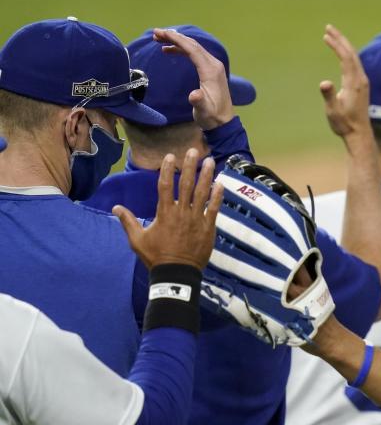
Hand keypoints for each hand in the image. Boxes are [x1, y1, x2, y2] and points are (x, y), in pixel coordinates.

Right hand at [113, 148, 223, 269]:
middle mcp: (181, 212)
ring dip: (206, 175)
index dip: (167, 170)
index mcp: (164, 213)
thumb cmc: (156, 256)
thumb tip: (115, 207)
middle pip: (186, 184)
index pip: (165, 186)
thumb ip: (128, 221)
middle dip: (189, 166)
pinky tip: (220, 183)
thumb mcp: (137, 239)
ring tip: (210, 160)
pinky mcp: (208, 227)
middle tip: (193, 151)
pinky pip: (214, 208)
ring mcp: (196, 219)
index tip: (170, 157)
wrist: (176, 273)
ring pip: (202, 193)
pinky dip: (217, 196)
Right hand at [153, 28, 234, 129]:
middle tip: (155, 33)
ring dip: (176, 42)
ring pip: (193, 48)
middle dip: (174, 37)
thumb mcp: (203, 111)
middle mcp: (213, 65)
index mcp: (211, 70)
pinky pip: (195, 55)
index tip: (160, 33)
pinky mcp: (210, 71)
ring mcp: (213, 67)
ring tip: (159, 40)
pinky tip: (169, 50)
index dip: (175, 39)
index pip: (192, 49)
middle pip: (192, 44)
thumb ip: (199, 102)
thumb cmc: (212, 116)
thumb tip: (193, 95)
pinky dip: (181, 50)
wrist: (223, 122)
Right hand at [319, 25, 372, 143]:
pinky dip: (346, 54)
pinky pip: (354, 64)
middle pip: (351, 53)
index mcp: (354, 83)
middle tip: (328, 27)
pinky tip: (341, 52)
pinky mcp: (361, 85)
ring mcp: (362, 82)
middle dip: (340, 39)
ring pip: (354, 58)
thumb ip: (329, 96)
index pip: (346, 58)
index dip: (336, 45)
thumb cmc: (344, 124)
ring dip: (343, 45)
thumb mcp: (333, 111)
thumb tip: (324, 83)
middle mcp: (360, 80)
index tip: (326, 35)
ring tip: (331, 36)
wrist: (359, 134)